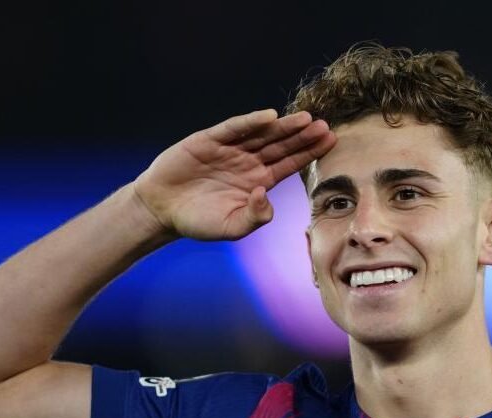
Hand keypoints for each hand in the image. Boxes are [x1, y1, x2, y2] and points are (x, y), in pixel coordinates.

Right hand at [133, 109, 335, 240]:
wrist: (161, 210)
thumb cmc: (198, 221)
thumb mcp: (231, 227)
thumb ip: (254, 218)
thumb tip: (266, 197)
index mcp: (259, 182)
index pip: (290, 164)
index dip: (309, 153)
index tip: (330, 141)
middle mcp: (249, 162)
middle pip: (281, 146)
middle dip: (303, 137)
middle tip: (325, 126)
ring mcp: (230, 149)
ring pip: (263, 135)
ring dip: (284, 127)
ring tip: (306, 119)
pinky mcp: (209, 140)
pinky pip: (233, 129)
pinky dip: (250, 122)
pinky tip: (269, 116)